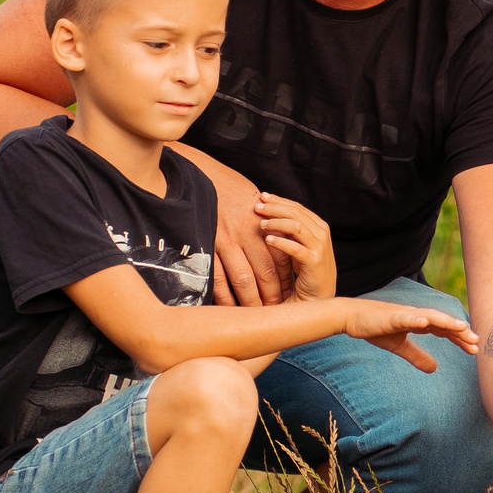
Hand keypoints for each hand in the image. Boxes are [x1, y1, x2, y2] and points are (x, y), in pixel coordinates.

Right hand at [190, 153, 286, 305]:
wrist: (204, 176)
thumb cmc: (232, 190)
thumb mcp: (256, 203)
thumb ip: (267, 227)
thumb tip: (279, 246)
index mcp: (262, 225)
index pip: (279, 259)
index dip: (284, 280)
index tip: (289, 296)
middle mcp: (247, 235)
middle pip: (265, 272)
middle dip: (272, 295)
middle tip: (277, 312)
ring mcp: (226, 241)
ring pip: (242, 279)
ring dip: (250, 300)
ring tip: (256, 316)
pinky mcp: (208, 246)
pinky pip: (216, 277)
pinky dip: (223, 296)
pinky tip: (228, 308)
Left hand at [256, 194, 334, 301]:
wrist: (318, 299)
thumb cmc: (305, 273)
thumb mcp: (297, 247)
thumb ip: (289, 231)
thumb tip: (268, 213)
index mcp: (318, 227)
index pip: (297, 207)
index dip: (280, 200)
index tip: (262, 197)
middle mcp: (322, 234)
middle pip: (297, 212)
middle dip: (275, 207)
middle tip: (257, 207)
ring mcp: (320, 248)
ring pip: (297, 226)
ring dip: (277, 222)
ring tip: (261, 224)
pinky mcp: (315, 263)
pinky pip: (296, 248)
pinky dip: (281, 242)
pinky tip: (268, 240)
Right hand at [339, 299, 478, 372]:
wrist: (353, 317)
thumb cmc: (377, 329)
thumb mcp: (400, 346)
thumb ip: (417, 356)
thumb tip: (435, 369)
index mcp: (420, 322)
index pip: (445, 330)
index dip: (459, 338)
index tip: (474, 349)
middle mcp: (416, 316)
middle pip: (443, 323)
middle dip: (460, 332)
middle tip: (476, 342)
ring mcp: (405, 315)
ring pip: (430, 316)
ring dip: (446, 322)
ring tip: (461, 328)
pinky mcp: (391, 317)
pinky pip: (406, 318)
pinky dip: (416, 319)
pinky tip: (426, 323)